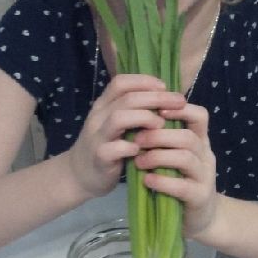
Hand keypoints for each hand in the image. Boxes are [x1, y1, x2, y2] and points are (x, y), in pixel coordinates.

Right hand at [66, 73, 185, 198]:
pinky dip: (131, 147)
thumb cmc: (107, 146)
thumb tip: (165, 97)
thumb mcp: (116, 124)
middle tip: (179, 102)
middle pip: (127, 98)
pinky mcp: (99, 158)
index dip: (144, 81)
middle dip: (156, 98)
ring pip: (118, 118)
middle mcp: (98, 117)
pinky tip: (143, 150)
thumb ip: (133, 111)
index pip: (120, 82)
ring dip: (144, 118)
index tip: (165, 87)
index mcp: (103, 105)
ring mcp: (97, 137)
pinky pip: (113, 148)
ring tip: (160, 124)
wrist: (78, 176)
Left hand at [131, 101, 218, 240]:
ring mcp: (205, 177)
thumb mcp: (177, 158)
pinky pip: (182, 186)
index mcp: (200, 142)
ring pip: (185, 157)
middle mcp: (206, 156)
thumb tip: (140, 119)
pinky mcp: (200, 197)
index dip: (180, 110)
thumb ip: (166, 142)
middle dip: (159, 136)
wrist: (201, 218)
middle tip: (137, 140)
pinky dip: (162, 181)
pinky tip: (147, 181)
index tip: (156, 111)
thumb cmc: (183, 183)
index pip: (200, 116)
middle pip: (187, 136)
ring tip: (139, 162)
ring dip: (158, 157)